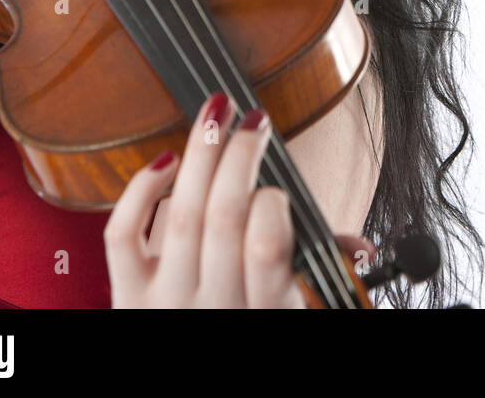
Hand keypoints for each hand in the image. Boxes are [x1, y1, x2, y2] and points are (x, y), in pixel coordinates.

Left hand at [104, 91, 374, 306]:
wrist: (191, 378)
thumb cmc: (250, 324)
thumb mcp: (297, 312)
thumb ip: (322, 273)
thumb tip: (361, 247)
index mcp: (264, 311)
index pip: (268, 249)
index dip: (273, 206)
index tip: (279, 188)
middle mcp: (213, 307)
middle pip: (224, 217)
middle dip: (240, 156)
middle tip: (254, 121)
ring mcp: (164, 302)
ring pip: (181, 214)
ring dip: (202, 153)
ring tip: (218, 113)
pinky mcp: (125, 295)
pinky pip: (123, 235)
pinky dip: (141, 190)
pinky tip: (167, 161)